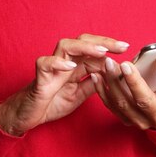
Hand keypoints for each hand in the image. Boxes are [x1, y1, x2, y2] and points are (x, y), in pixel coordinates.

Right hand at [0, 34, 128, 135]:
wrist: (28, 115)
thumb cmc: (52, 102)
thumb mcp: (79, 95)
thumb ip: (93, 84)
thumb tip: (112, 76)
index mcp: (75, 65)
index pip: (93, 50)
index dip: (109, 47)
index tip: (126, 48)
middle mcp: (64, 61)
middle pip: (82, 41)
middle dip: (102, 41)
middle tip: (120, 46)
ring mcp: (51, 67)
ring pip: (65, 46)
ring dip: (84, 47)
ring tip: (101, 51)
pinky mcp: (40, 76)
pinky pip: (45, 63)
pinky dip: (57, 63)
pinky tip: (70, 66)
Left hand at [91, 51, 155, 130]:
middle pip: (145, 100)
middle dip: (134, 82)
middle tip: (126, 64)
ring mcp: (140, 120)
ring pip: (124, 103)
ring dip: (113, 83)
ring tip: (108, 64)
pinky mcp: (125, 119)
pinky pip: (111, 106)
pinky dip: (101, 91)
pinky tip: (96, 76)